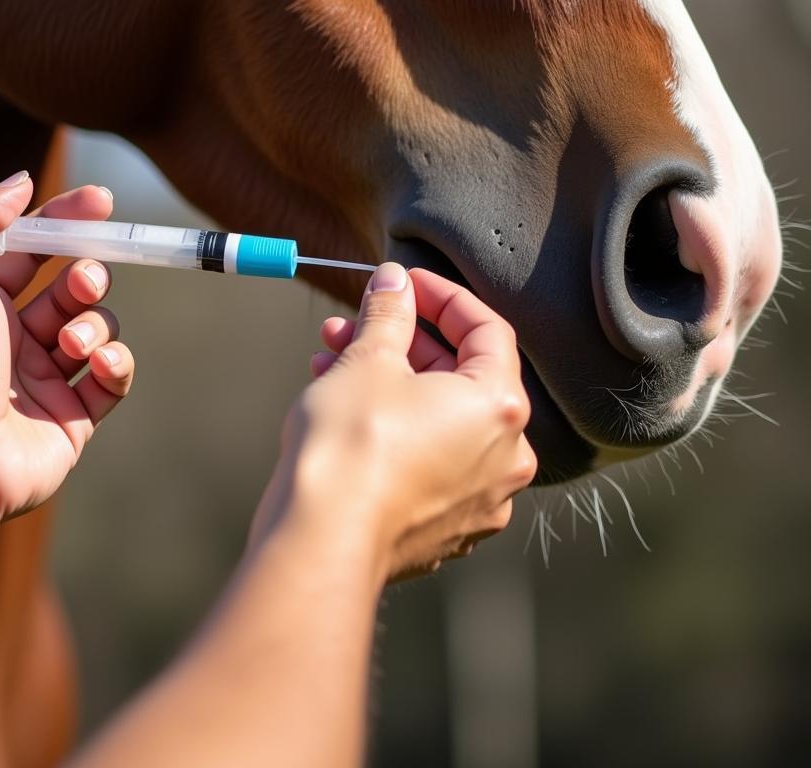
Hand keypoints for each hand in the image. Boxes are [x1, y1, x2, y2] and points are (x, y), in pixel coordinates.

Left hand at [0, 174, 133, 526]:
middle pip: (74, 287)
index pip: (37, 248)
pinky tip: (99, 363)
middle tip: (81, 281)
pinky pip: (113, 378)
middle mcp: (15, 337)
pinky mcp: (72, 418)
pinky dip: (115, 364)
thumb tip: (21, 182)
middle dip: (88, 275)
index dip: (69, 220)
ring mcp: (46, 379)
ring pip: (98, 329)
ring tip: (70, 342)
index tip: (103, 201)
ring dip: (95, 324)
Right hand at [253, 263, 535, 580]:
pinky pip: (427, 459)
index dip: (441, 296)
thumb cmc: (349, 447)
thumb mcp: (367, 360)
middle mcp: (505, 457)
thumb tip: (394, 282)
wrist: (319, 542)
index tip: (403, 281)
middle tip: (353, 323)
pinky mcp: (445, 527)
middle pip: (459, 376)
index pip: (486, 329)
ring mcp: (479, 499)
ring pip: (437, 419)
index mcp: (500, 407)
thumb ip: (389, 313)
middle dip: (400, 342)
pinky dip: (393, 428)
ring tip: (329, 360)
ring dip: (388, 382)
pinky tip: (342, 408)